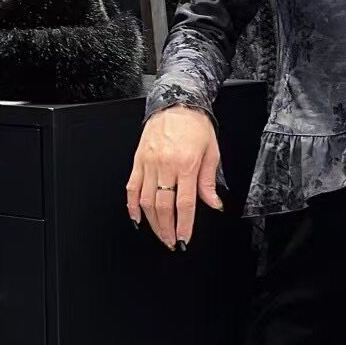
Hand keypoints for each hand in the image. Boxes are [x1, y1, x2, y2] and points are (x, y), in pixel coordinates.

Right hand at [125, 107, 223, 249]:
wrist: (176, 101)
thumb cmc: (196, 125)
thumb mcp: (212, 151)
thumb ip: (209, 181)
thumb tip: (213, 204)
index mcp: (187, 164)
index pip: (185, 203)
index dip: (184, 225)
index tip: (184, 239)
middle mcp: (166, 165)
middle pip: (164, 207)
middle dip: (167, 230)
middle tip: (171, 243)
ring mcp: (149, 163)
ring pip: (146, 201)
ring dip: (152, 222)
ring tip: (159, 235)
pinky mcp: (138, 160)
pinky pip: (131, 187)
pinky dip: (132, 206)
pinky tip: (137, 219)